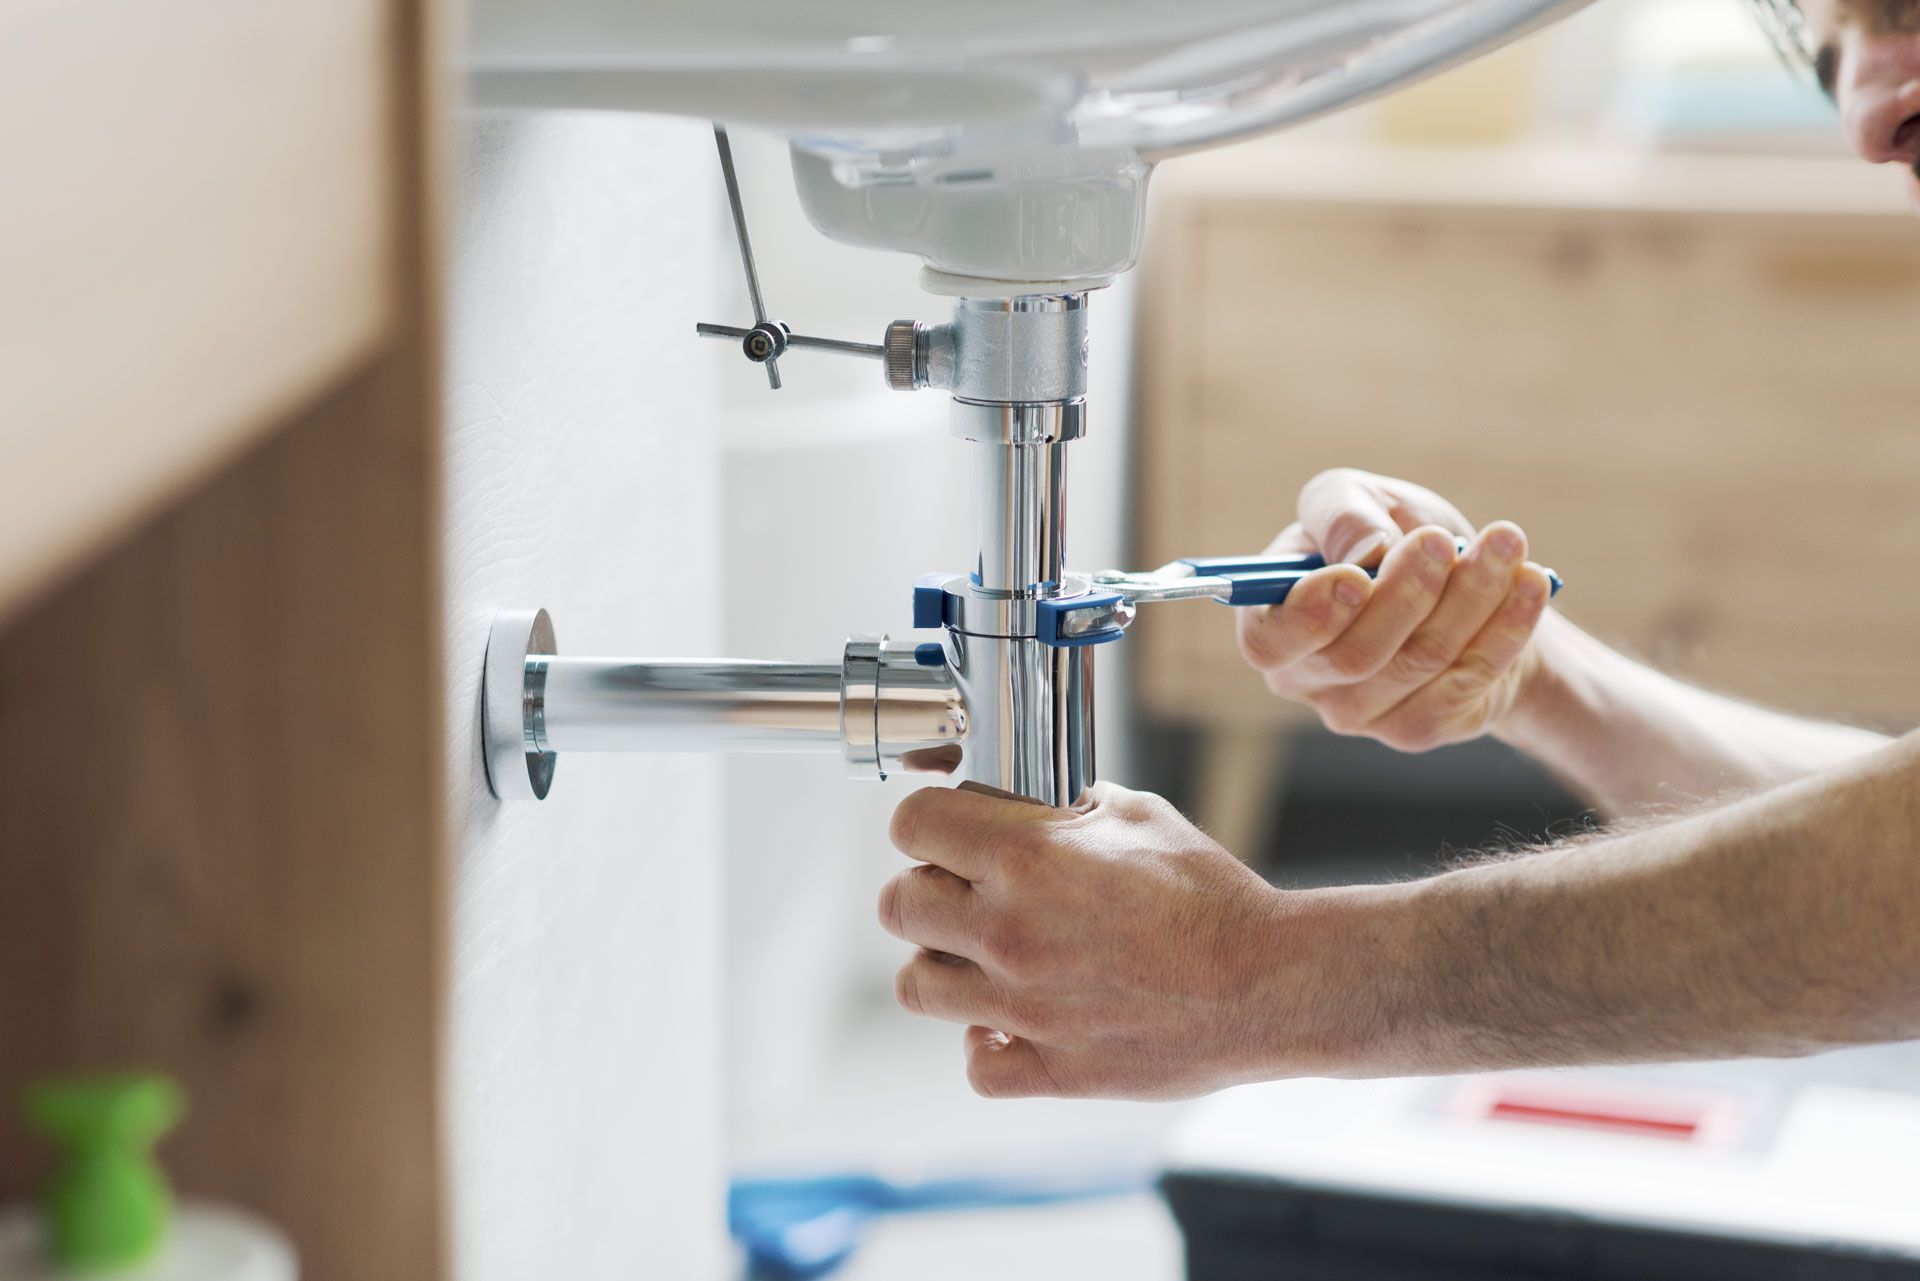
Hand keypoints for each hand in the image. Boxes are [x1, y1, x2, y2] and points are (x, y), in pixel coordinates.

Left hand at [877, 781, 1311, 1099]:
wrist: (1269, 984)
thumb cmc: (1212, 897)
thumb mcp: (1140, 815)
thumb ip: (1068, 808)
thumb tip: (1029, 803)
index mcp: (1028, 860)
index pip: (913, 824)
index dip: (925, 821)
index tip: (942, 830)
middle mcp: (1010, 933)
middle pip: (898, 904)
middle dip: (924, 888)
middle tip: (961, 892)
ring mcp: (1024, 1008)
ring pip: (917, 985)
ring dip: (941, 965)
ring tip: (980, 957)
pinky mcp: (1052, 1068)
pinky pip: (976, 1065)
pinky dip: (985, 1046)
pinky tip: (1012, 1024)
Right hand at [1235, 468, 1555, 751]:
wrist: (1468, 587)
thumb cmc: (1396, 537)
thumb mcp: (1362, 498)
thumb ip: (1342, 511)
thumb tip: (1364, 549)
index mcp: (1274, 622)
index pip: (1269, 642)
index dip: (1310, 616)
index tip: (1357, 576)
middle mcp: (1305, 679)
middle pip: (1355, 655)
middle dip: (1407, 593)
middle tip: (1443, 541)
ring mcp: (1360, 714)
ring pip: (1419, 662)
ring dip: (1470, 596)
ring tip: (1505, 542)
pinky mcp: (1416, 729)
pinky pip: (1465, 683)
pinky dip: (1505, 628)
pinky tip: (1528, 583)